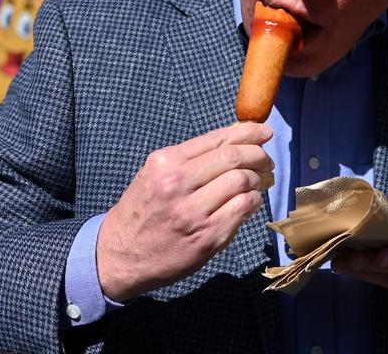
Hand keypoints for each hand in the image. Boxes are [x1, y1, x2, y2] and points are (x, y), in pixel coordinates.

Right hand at [97, 122, 273, 300]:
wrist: (120, 256)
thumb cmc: (142, 212)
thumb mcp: (155, 175)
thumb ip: (190, 159)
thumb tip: (235, 141)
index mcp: (165, 162)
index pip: (217, 138)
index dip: (248, 132)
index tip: (265, 131)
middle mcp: (178, 183)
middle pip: (234, 157)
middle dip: (259, 155)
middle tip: (267, 160)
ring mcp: (194, 212)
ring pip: (242, 182)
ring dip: (258, 179)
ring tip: (260, 181)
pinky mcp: (207, 236)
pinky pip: (243, 209)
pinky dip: (254, 201)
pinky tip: (250, 202)